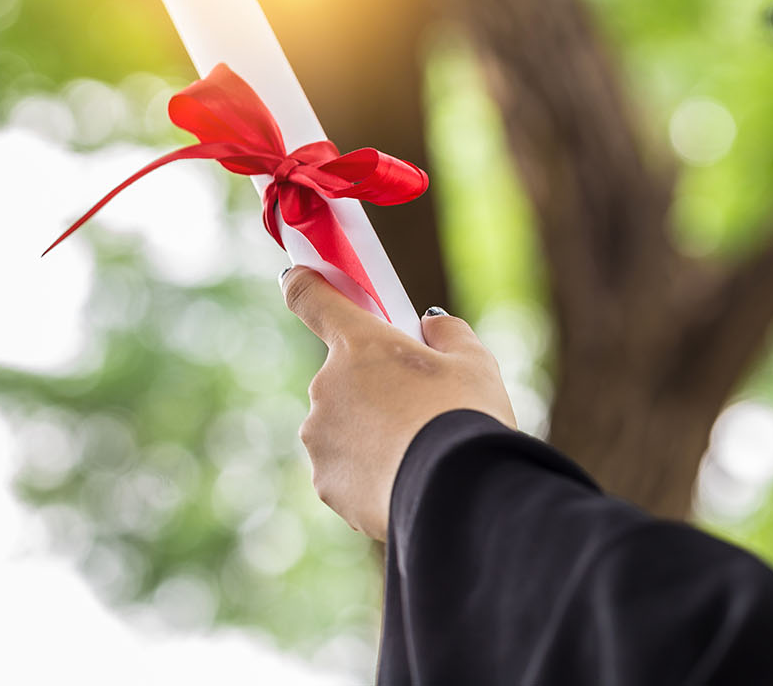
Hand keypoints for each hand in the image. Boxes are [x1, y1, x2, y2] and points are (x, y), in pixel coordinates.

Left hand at [280, 267, 515, 540]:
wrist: (460, 494)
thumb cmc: (466, 418)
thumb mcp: (473, 362)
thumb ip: (447, 333)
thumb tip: (430, 324)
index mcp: (358, 343)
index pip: (310, 297)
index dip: (305, 284)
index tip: (299, 278)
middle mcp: (326, 385)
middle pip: (343, 374)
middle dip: (372, 384)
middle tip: (417, 405)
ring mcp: (320, 437)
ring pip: (343, 424)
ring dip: (370, 431)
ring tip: (416, 450)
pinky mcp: (325, 483)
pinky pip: (344, 468)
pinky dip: (367, 471)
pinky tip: (404, 478)